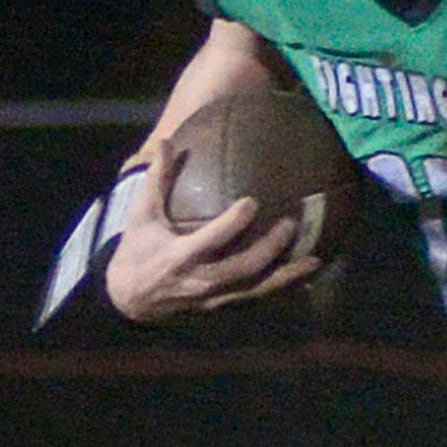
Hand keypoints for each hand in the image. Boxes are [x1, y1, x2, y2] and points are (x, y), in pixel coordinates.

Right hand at [103, 160, 321, 321]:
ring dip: (286, 275)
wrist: (130, 299)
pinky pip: (256, 297)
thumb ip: (156, 180)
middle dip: (269, 248)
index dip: (232, 224)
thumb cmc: (138, 249)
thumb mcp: (140, 215)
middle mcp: (200, 280)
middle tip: (291, 224)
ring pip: (256, 289)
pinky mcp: (222, 305)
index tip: (252, 202)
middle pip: (242, 267)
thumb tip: (168, 141)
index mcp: (180, 256)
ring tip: (316, 260)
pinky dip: (282, 288)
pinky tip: (305, 277)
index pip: (211, 240)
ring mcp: (213, 297)